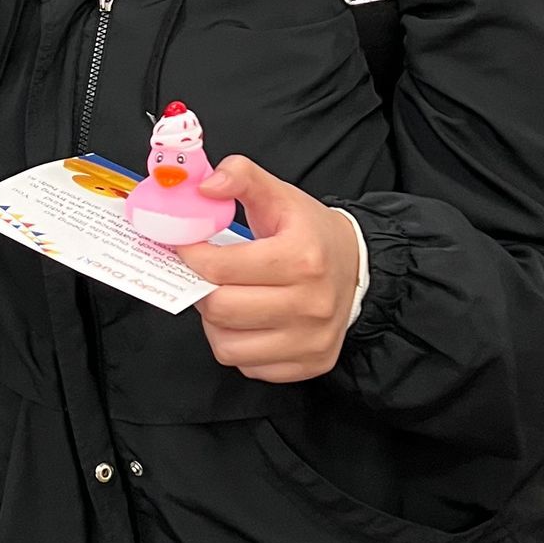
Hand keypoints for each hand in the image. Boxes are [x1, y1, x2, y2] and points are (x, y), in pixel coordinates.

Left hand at [180, 159, 363, 383]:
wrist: (358, 268)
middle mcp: (311, 304)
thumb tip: (205, 185)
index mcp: (302, 258)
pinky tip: (247, 322)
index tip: (185, 247)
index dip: (190, 256)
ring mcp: (311, 339)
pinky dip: (237, 345)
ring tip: (226, 299)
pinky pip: (247, 366)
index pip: (220, 267)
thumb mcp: (280, 196)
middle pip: (220, 309)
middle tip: (204, 275)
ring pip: (227, 346)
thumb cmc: (311, 234)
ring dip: (215, 323)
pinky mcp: (310, 363)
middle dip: (201, 289)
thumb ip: (241, 176)